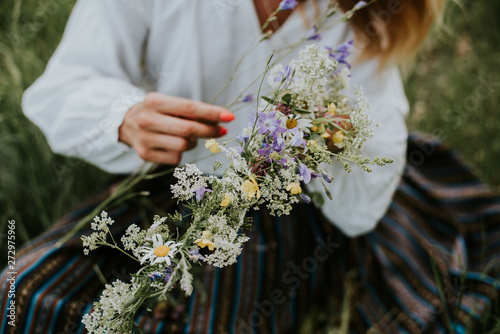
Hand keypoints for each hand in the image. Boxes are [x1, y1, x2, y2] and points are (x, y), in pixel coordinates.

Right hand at [118, 92, 234, 164]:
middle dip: (209, 131)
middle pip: (188, 129)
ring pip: (183, 145)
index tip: (230, 116)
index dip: (211, 113)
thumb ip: (192, 111)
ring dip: (193, 142)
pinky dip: (181, 152)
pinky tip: (174, 145)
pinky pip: (175, 158)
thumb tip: (221, 121)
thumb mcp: (169, 104)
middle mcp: (147, 119)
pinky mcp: (145, 155)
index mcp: (154, 101)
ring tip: (188, 137)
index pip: (189, 108)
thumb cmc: (157, 112)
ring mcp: (144, 138)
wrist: (125, 123)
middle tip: (222, 131)